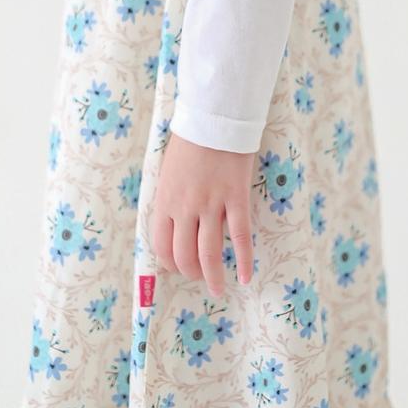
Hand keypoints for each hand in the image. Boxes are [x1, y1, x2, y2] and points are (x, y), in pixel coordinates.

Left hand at [152, 132, 255, 297]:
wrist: (215, 119)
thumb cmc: (190, 141)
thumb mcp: (168, 171)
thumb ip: (171, 198)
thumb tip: (175, 222)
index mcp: (165, 200)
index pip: (161, 245)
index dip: (169, 263)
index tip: (177, 268)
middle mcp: (185, 207)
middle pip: (184, 254)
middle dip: (190, 272)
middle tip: (198, 278)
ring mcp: (211, 204)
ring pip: (209, 253)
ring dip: (212, 277)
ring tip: (218, 288)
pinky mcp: (236, 198)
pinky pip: (240, 236)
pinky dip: (244, 260)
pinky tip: (245, 276)